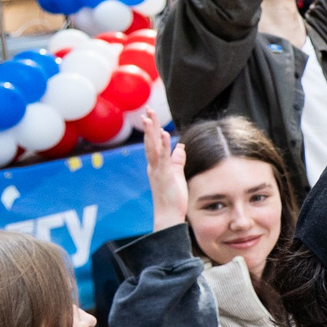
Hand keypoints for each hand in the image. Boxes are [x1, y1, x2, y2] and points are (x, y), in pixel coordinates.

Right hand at [141, 112, 186, 230]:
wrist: (168, 215)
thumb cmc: (172, 198)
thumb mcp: (176, 175)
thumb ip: (178, 160)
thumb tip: (180, 146)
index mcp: (156, 166)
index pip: (153, 144)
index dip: (151, 131)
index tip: (150, 117)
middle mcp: (153, 166)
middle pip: (149, 142)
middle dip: (148, 126)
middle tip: (147, 110)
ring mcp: (157, 170)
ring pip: (152, 147)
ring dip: (150, 132)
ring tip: (149, 117)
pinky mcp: (164, 175)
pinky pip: (162, 158)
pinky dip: (162, 145)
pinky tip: (163, 134)